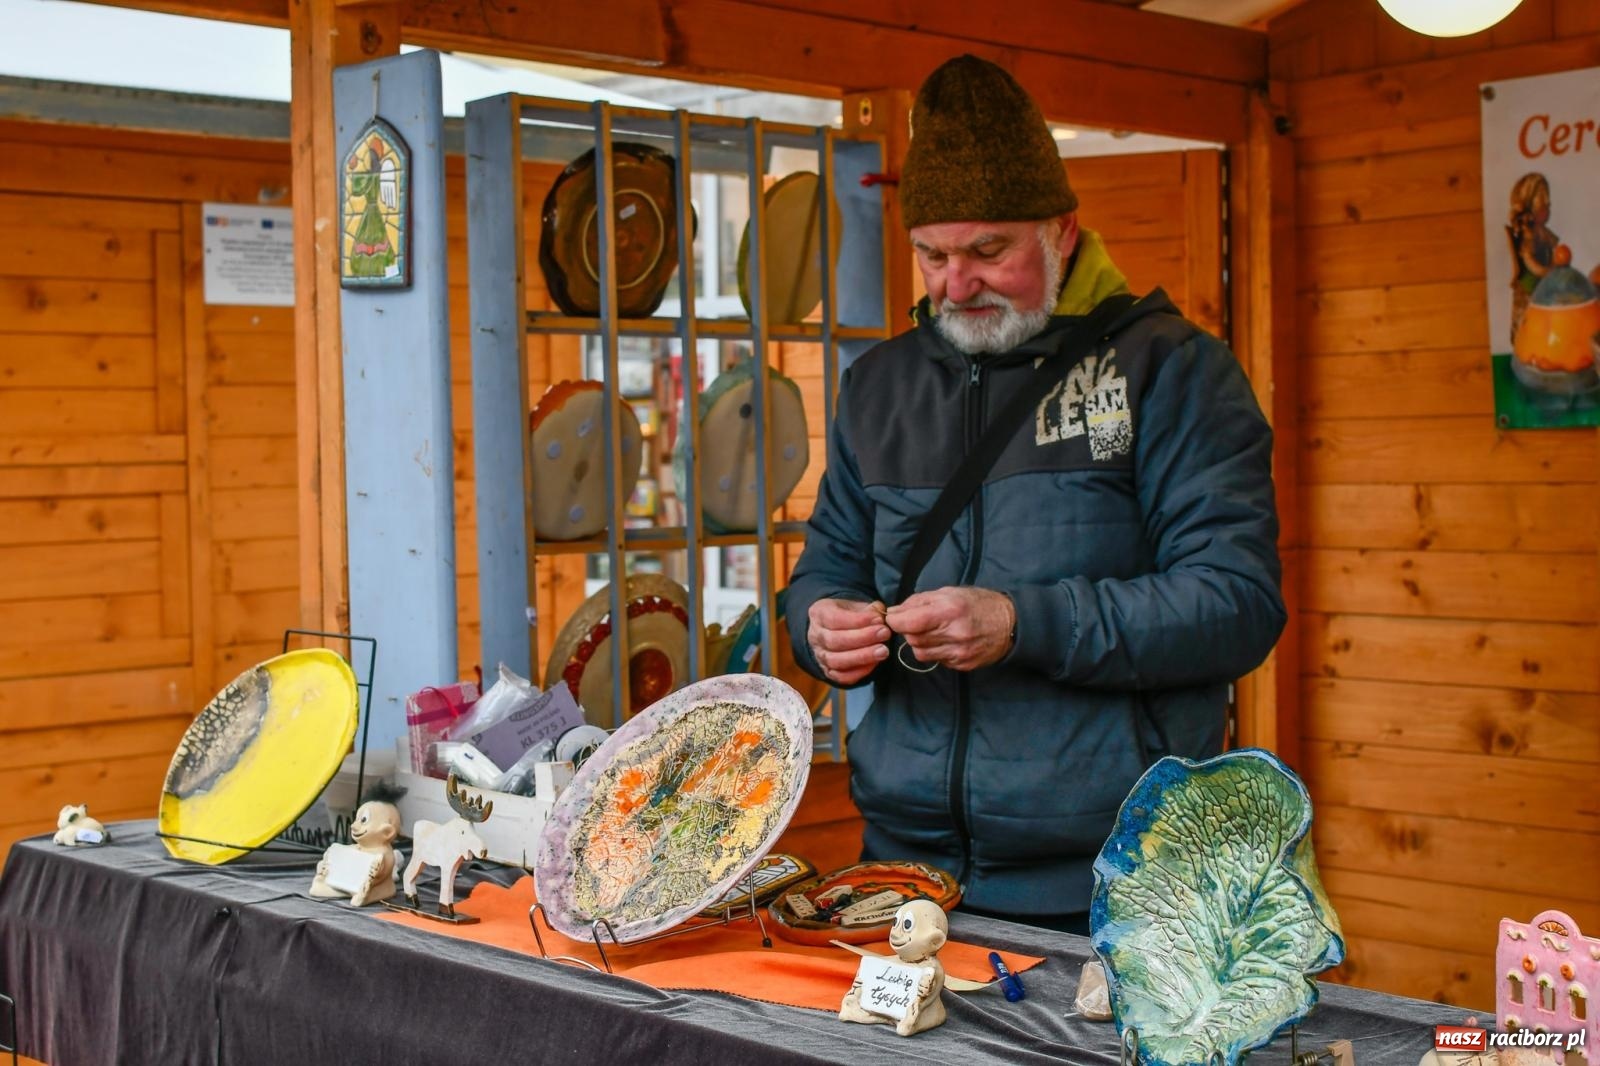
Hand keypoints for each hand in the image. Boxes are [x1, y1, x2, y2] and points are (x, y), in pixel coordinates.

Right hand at [807, 598, 890, 685]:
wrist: (836, 630)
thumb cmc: (848, 615)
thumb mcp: (855, 605)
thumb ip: (868, 609)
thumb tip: (879, 613)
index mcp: (819, 614)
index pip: (834, 619)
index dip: (858, 620)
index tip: (879, 619)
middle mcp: (815, 636)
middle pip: (834, 641)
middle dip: (862, 638)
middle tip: (884, 634)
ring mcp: (820, 656)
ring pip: (836, 661)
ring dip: (862, 656)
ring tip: (883, 651)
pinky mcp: (828, 671)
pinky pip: (841, 677)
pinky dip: (858, 672)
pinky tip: (874, 663)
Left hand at [885, 587, 1014, 671]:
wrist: (1010, 624)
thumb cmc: (978, 603)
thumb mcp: (949, 592)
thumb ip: (919, 601)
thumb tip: (894, 612)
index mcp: (949, 611)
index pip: (909, 623)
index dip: (895, 621)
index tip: (893, 617)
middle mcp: (954, 634)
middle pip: (912, 638)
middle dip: (909, 630)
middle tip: (918, 621)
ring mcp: (959, 652)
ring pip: (921, 652)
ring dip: (920, 642)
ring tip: (933, 631)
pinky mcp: (962, 665)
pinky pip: (936, 660)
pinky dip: (935, 651)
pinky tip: (946, 641)